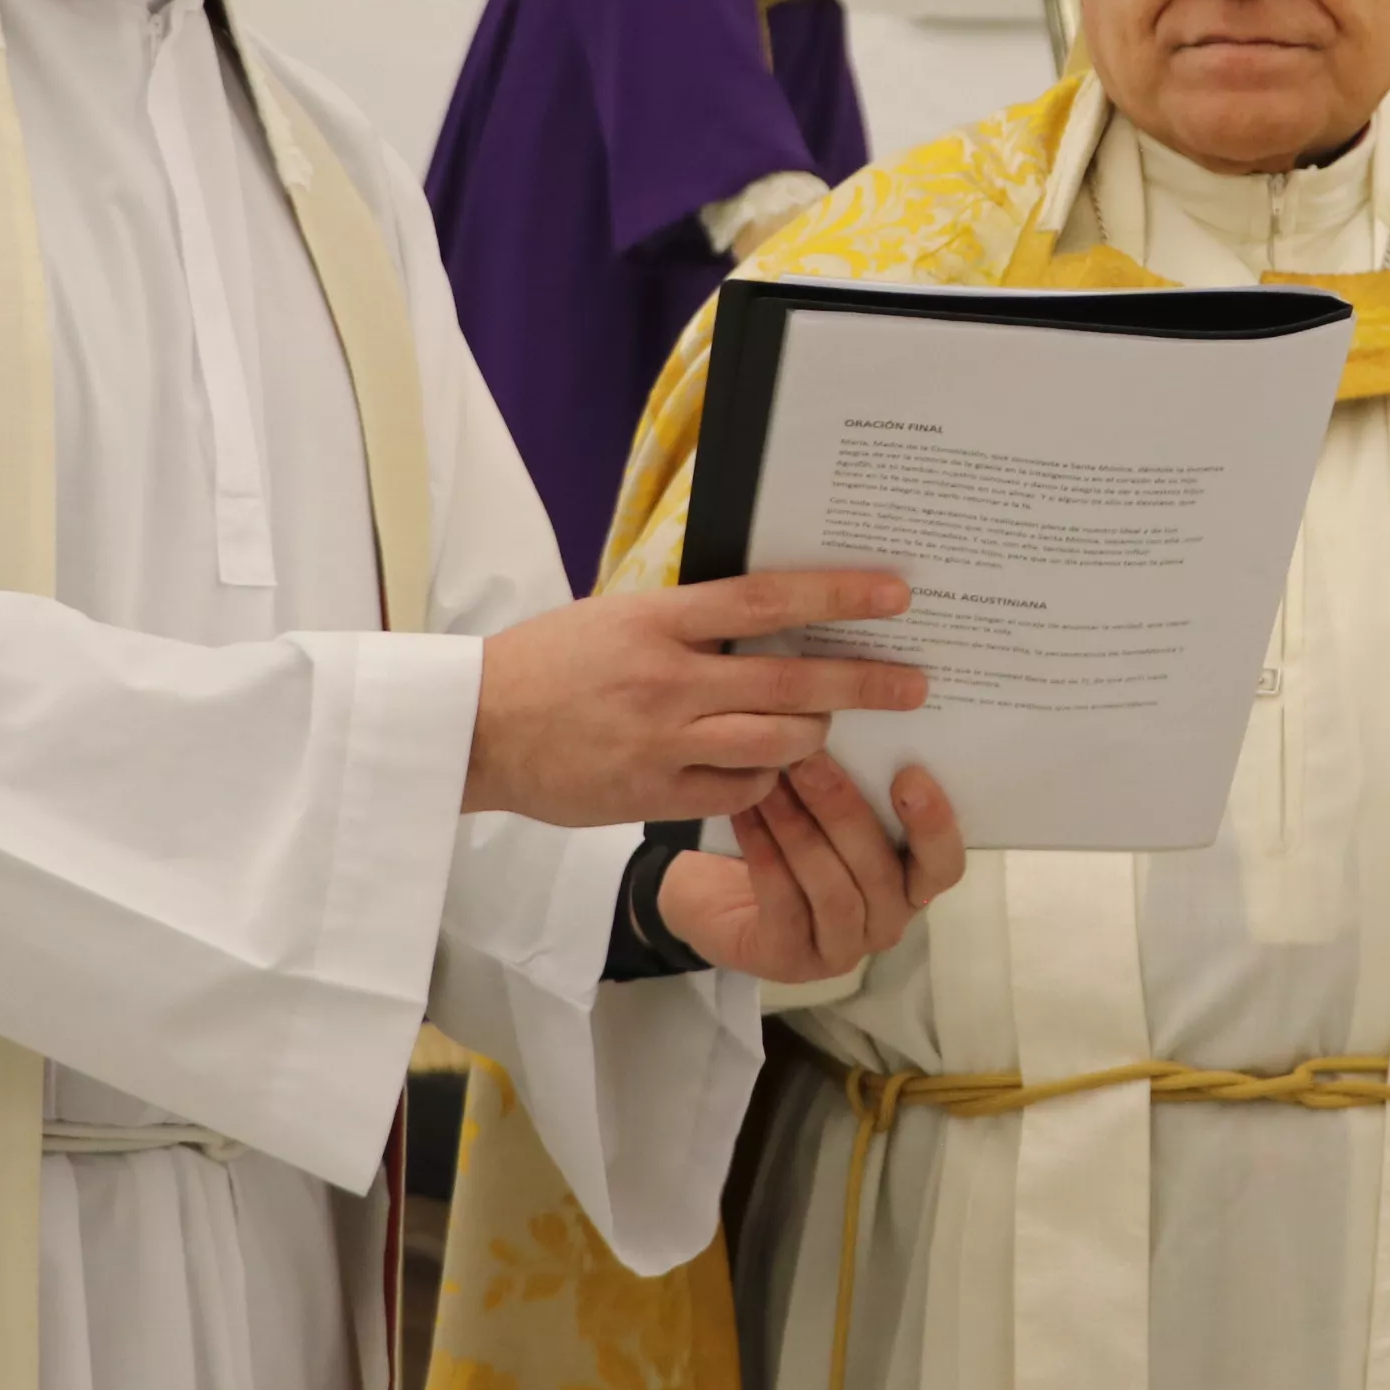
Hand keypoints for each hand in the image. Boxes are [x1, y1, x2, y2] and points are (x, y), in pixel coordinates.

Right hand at [469, 572, 926, 825]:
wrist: (477, 727)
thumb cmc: (548, 662)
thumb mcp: (616, 616)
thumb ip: (688, 622)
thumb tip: (766, 617)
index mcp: (657, 620)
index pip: (766, 601)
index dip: (836, 595)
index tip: (893, 593)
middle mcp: (667, 679)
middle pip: (791, 680)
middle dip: (864, 682)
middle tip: (913, 683)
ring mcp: (663, 742)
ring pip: (776, 742)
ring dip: (812, 733)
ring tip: (825, 725)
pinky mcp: (654, 795)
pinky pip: (740, 793)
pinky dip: (763, 782)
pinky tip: (764, 771)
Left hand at [654, 759, 968, 982]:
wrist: (714, 890)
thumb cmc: (786, 833)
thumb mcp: (826, 803)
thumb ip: (857, 772)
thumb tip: (860, 698)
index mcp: (910, 880)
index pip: (943, 865)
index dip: (934, 825)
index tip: (910, 773)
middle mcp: (885, 920)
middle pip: (879, 871)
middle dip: (843, 809)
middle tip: (809, 755)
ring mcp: (840, 949)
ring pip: (833, 890)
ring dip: (800, 829)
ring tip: (772, 778)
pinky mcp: (790, 961)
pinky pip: (785, 906)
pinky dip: (765, 854)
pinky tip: (746, 813)